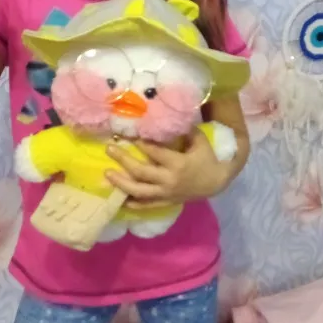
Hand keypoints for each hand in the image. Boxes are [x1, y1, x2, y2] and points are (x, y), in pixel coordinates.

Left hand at [105, 129, 230, 209]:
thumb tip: (167, 116)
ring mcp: (166, 193)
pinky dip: (132, 203)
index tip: (127, 135)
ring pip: (139, 191)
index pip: (155, 152)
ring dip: (121, 183)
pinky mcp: (165, 202)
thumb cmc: (206, 159)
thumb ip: (184, 130)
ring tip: (107, 173)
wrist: (215, 183)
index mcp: (178, 164)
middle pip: (141, 172)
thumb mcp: (199, 141)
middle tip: (109, 149)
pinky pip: (146, 205)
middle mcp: (169, 180)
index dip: (140, 143)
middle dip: (124, 160)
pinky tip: (119, 198)